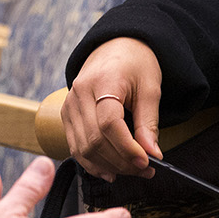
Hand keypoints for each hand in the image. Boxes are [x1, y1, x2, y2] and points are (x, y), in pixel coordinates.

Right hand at [63, 37, 163, 181]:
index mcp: (103, 81)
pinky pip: (75, 147)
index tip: (147, 162)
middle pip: (95, 139)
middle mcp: (80, 93)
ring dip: (108, 166)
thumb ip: (148, 123)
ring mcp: (69, 105)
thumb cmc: (135, 64)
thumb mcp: (150, 88)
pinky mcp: (66, 115)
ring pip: (83, 148)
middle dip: (121, 161)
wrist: (115, 46)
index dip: (127, 148)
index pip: (109, 123)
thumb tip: (152, 154)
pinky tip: (110, 171)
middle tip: (145, 170)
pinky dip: (92, 163)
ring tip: (132, 170)